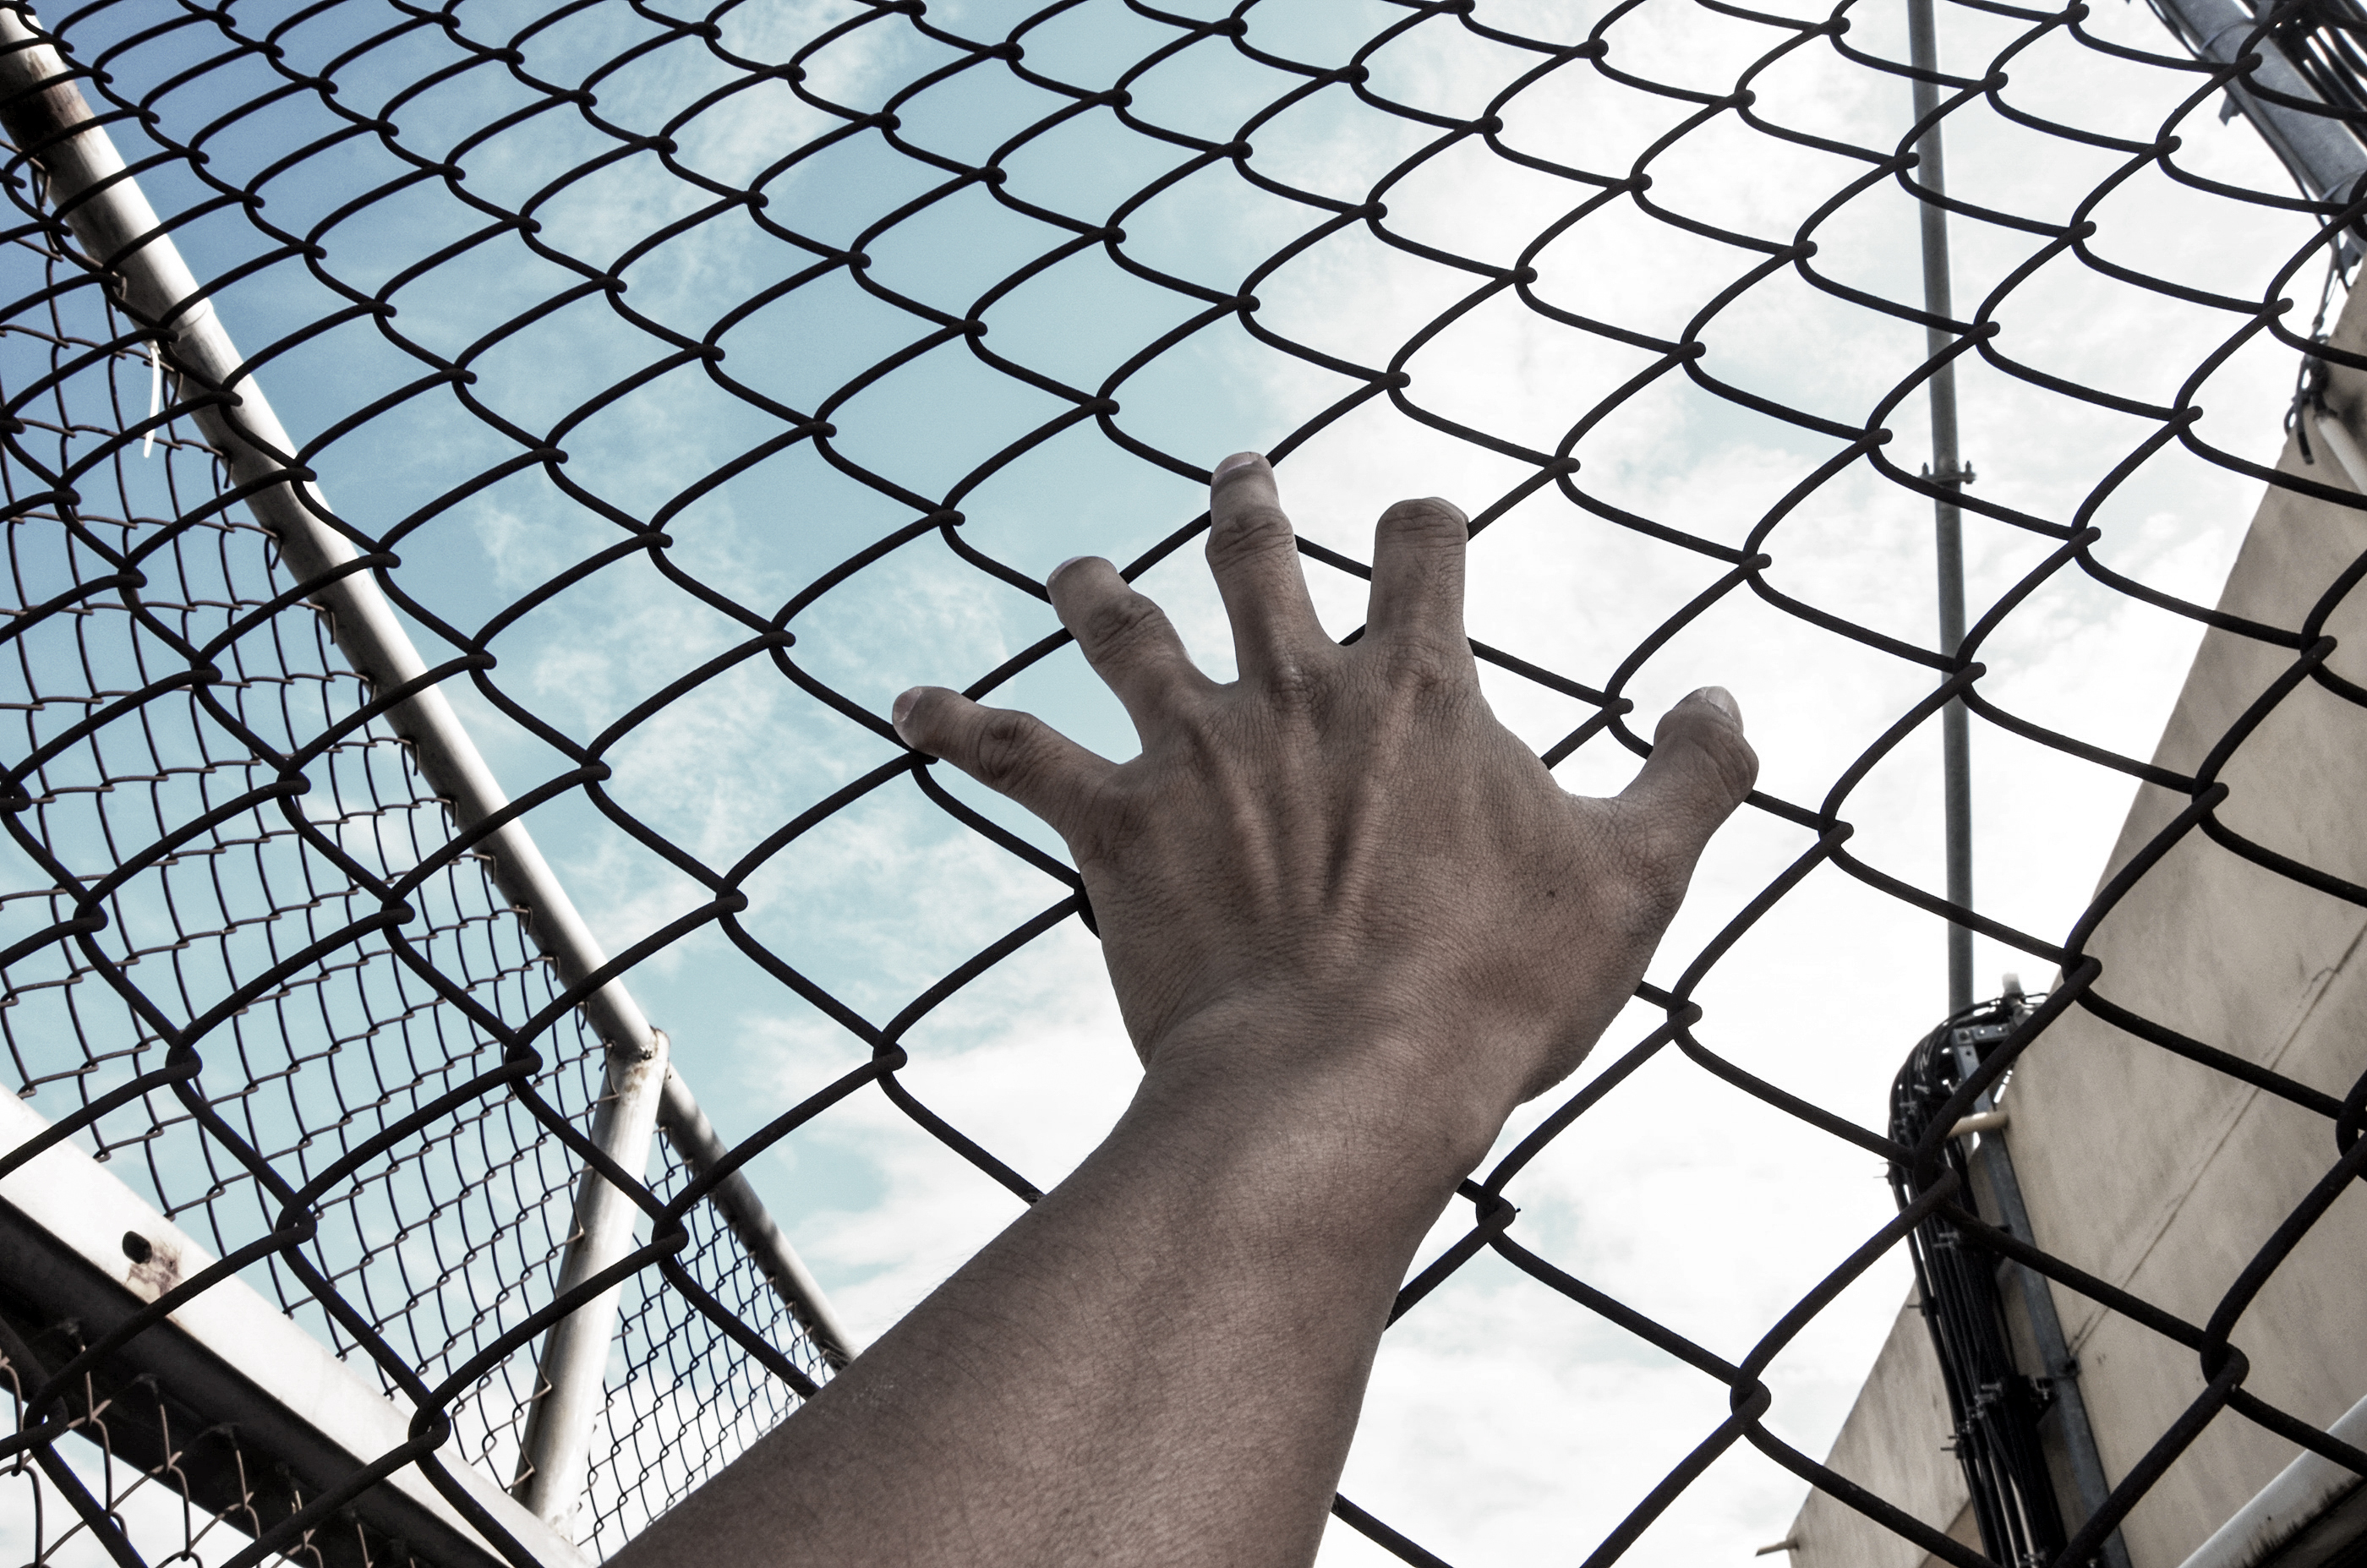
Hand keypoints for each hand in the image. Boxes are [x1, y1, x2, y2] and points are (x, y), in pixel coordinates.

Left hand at [892, 453, 1755, 1154]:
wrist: (1345, 1079)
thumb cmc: (1492, 986)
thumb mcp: (1631, 880)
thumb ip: (1688, 779)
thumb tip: (1722, 703)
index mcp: (1417, 684)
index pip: (1422, 547)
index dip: (1424, 528)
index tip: (1422, 529)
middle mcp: (1293, 687)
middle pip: (1253, 558)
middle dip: (1245, 511)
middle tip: (1235, 481)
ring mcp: (1196, 748)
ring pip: (1125, 631)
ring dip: (1097, 592)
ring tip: (1078, 571)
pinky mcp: (1116, 824)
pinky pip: (1017, 756)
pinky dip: (960, 725)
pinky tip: (908, 705)